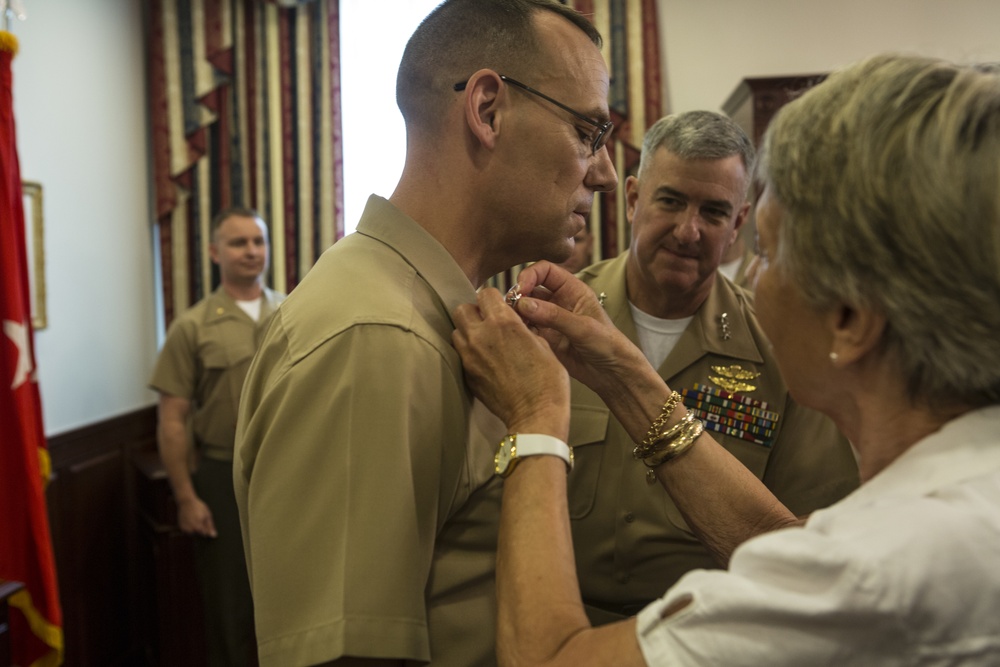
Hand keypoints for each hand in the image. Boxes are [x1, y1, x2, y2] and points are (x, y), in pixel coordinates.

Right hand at [177, 496, 217, 537]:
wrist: (186, 502)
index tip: (206, 524)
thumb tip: (214, 536)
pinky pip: (187, 532)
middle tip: (199, 519)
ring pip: (192, 534)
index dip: (206, 530)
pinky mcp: (181, 528)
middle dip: (200, 530)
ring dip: (195, 529)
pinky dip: (189, 528)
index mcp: (198, 526)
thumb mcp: (207, 515)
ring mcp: (185, 528)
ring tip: (195, 519)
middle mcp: (191, 529)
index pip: (204, 535)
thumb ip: (210, 526)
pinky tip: (190, 520)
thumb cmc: (199, 507)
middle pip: (198, 535)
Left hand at [452, 288, 569, 437]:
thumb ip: (523, 328)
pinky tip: (486, 360)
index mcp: (503, 322)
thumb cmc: (547, 381)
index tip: (501, 307)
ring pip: (457, 332)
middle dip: (475, 312)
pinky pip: (460, 354)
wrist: (536, 415)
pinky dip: (469, 352)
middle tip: (489, 322)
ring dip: (468, 332)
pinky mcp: (467, 375)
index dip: (495, 299)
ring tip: (485, 341)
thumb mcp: (543, 344)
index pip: (486, 294)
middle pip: (462, 309)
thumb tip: (516, 324)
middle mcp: (480, 336)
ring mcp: (469, 357)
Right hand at [509, 262, 649, 398]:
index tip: (521, 288)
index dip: (529, 274)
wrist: (611, 373)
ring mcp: (549, 320)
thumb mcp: (583, 327)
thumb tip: (524, 304)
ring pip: (524, 309)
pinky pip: (525, 328)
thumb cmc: (607, 344)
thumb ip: (554, 315)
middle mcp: (558, 301)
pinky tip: (518, 335)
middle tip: (510, 307)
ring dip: (515, 313)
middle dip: (518, 295)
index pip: (545, 270)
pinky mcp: (544, 338)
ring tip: (511, 322)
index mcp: (572, 289)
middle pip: (530, 288)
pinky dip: (518, 329)